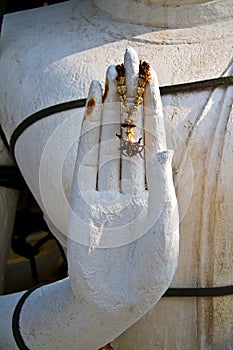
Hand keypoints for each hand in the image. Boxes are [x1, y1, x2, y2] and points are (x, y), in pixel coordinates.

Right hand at [68, 48, 178, 319]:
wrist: (117, 298)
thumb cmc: (149, 267)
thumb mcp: (164, 224)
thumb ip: (162, 185)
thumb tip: (161, 147)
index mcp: (156, 187)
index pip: (154, 136)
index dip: (153, 106)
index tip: (151, 76)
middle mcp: (131, 182)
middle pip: (131, 130)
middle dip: (130, 96)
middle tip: (128, 59)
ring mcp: (106, 187)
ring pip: (108, 138)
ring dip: (110, 106)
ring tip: (109, 73)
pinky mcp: (83, 198)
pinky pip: (85, 158)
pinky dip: (87, 130)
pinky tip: (92, 104)